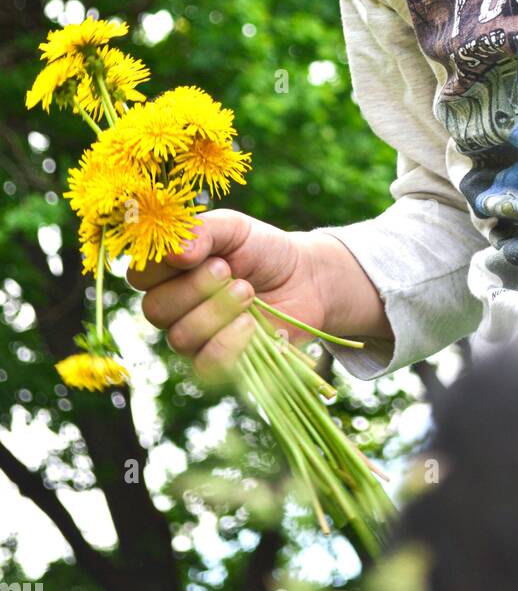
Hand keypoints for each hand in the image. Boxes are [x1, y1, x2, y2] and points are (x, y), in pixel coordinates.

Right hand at [126, 209, 328, 384]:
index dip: (161, 266)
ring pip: (181, 336)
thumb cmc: (263, 250)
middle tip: (228, 269)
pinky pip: (206, 363)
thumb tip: (175, 251)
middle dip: (195, 287)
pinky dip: (230, 341)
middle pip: (155, 309)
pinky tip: (250, 323)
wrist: (305, 279)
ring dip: (218, 310)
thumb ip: (201, 231)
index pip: (139, 276)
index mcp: (169, 272)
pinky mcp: (218, 363)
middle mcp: (173, 307)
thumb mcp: (233, 228)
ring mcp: (193, 338)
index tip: (194, 253)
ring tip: (248, 290)